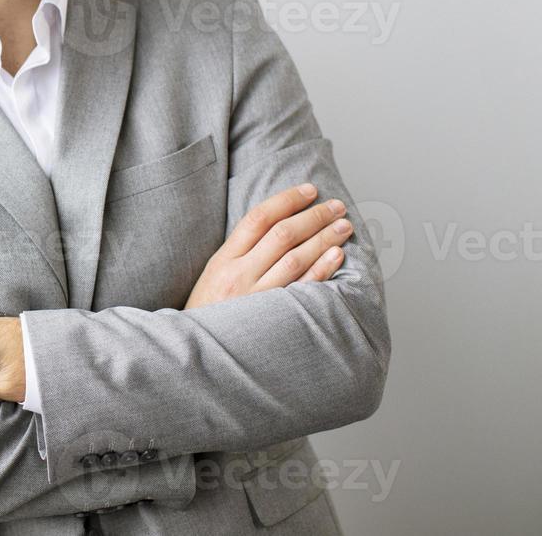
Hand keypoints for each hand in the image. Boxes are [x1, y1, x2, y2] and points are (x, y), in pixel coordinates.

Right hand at [184, 183, 351, 309]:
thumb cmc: (209, 312)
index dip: (287, 200)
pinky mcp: (272, 318)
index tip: (310, 191)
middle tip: (336, 206)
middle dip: (313, 216)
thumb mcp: (214, 275)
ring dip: (323, 238)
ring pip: (296, 258)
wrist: (198, 350)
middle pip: (282, 235)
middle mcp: (240, 274)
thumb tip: (277, 226)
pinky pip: (302, 289)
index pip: (258, 218)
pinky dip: (322, 269)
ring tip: (343, 226)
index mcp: (224, 259)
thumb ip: (240, 251)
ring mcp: (256, 296)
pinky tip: (337, 255)